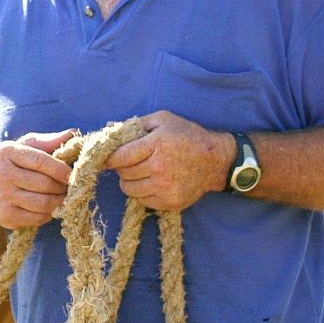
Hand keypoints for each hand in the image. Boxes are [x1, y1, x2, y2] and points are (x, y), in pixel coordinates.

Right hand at [0, 129, 75, 228]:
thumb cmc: (12, 163)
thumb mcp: (24, 146)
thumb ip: (47, 140)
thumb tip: (72, 133)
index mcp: (8, 152)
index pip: (40, 161)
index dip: (60, 169)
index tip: (72, 173)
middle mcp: (3, 174)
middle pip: (45, 184)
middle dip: (62, 186)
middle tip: (69, 186)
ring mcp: (4, 197)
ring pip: (43, 203)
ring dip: (59, 201)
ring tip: (63, 196)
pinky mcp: (7, 216)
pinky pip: (38, 218)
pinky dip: (49, 214)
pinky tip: (49, 207)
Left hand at [107, 111, 233, 210]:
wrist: (215, 161)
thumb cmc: (187, 136)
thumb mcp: (163, 120)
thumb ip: (135, 124)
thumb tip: (108, 127)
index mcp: (157, 144)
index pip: (121, 156)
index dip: (110, 158)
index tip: (108, 158)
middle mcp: (160, 167)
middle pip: (123, 173)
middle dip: (122, 167)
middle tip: (130, 162)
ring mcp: (166, 187)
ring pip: (129, 189)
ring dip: (130, 181)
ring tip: (141, 172)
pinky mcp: (170, 202)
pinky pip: (142, 200)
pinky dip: (142, 192)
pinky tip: (152, 182)